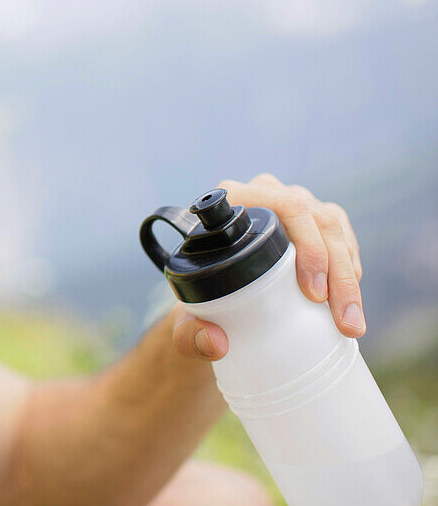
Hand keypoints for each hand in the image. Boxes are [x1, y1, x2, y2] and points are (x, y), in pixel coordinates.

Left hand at [173, 173, 363, 360]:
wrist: (207, 293)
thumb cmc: (196, 299)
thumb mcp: (184, 318)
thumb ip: (189, 335)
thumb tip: (216, 344)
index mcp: (233, 199)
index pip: (286, 207)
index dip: (308, 247)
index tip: (313, 294)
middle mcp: (266, 192)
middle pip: (318, 221)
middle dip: (337, 273)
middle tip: (344, 321)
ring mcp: (292, 203)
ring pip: (335, 230)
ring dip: (348, 277)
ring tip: (351, 324)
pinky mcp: (313, 221)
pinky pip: (343, 239)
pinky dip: (349, 272)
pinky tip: (349, 302)